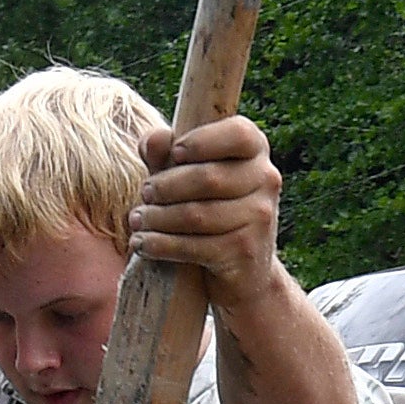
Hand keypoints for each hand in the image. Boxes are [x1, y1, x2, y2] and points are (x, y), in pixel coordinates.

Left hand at [132, 116, 286, 307]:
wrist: (243, 269)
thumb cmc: (208, 208)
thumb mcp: (185, 175)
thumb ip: (166, 153)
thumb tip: (156, 139)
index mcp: (256, 150)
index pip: (238, 134)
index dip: (203, 141)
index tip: (176, 153)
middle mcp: (267, 180)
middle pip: (209, 178)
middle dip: (166, 186)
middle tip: (144, 194)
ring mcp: (260, 218)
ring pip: (197, 214)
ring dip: (158, 218)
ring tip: (138, 220)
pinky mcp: (246, 252)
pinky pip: (195, 246)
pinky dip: (161, 245)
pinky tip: (142, 244)